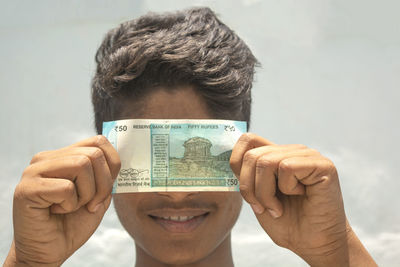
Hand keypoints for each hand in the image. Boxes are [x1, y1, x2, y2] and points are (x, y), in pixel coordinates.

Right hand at [5, 136, 119, 266]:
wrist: (49, 252)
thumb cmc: (73, 223)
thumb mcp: (98, 195)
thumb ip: (106, 175)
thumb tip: (119, 157)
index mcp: (64, 156)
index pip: (98, 141)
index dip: (112, 164)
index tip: (106, 189)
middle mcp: (47, 158)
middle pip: (94, 154)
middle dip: (103, 184)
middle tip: (91, 204)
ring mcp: (34, 171)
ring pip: (82, 165)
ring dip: (86, 194)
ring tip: (72, 207)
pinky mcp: (27, 188)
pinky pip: (66, 187)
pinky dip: (70, 205)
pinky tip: (57, 211)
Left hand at [230, 133, 375, 265]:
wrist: (314, 245)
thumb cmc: (287, 223)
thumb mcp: (257, 197)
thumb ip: (246, 176)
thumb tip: (230, 160)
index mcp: (277, 156)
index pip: (248, 140)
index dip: (236, 161)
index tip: (244, 190)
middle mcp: (292, 151)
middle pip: (251, 155)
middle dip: (249, 187)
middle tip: (262, 208)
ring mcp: (308, 155)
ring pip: (265, 162)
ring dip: (265, 193)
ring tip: (278, 208)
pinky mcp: (322, 164)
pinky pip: (286, 167)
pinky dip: (287, 189)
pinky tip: (300, 197)